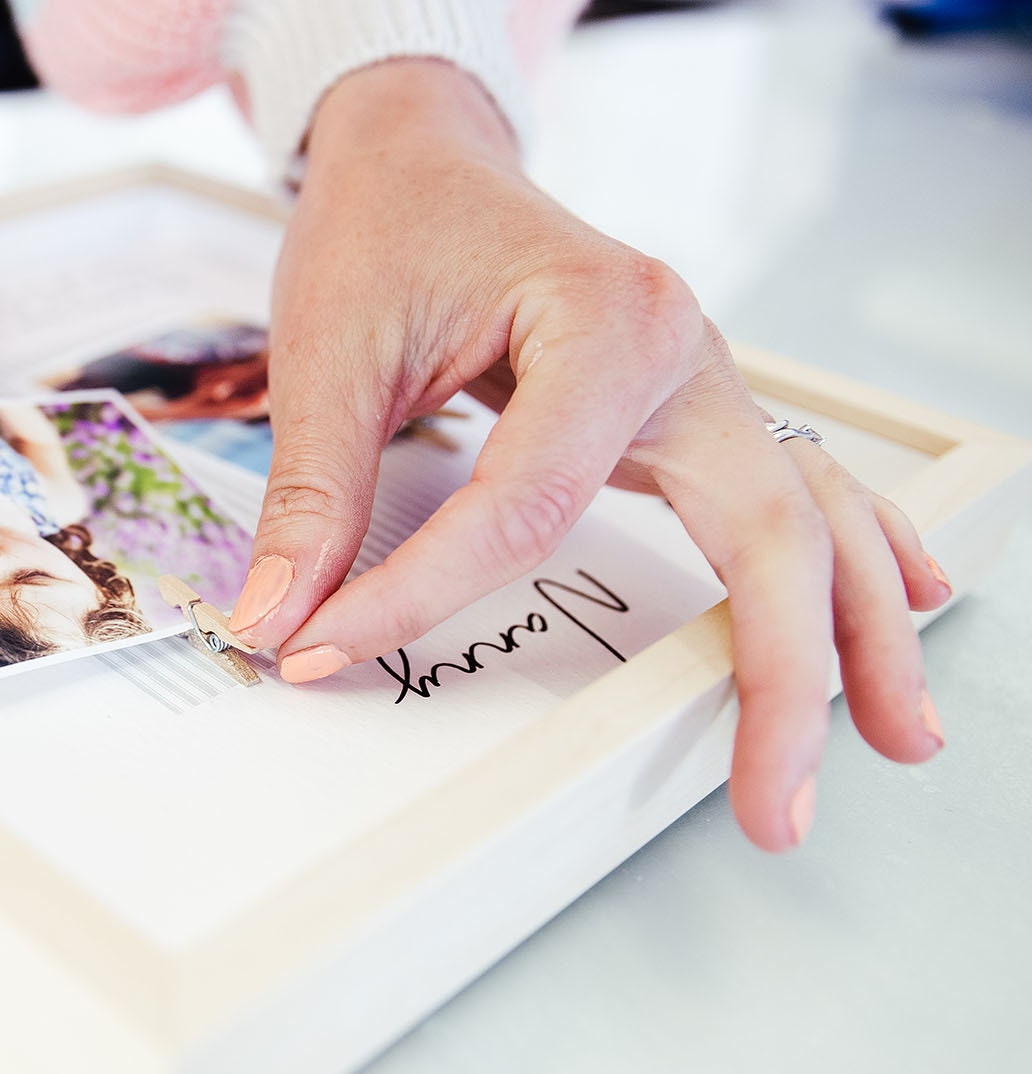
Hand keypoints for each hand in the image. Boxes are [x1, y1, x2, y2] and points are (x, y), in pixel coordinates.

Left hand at [232, 59, 951, 851]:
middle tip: (775, 806)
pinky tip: (906, 610)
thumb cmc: (389, 229)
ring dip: (857, 635)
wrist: (423, 156)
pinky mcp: (693, 412)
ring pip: (813, 519)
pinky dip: (852, 556)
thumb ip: (316, 490)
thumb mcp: (332, 349)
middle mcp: (687, 353)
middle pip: (764, 532)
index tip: (329, 650)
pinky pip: (798, 489)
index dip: (422, 597)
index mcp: (605, 323)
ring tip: (893, 741)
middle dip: (777, 675)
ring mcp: (707, 383)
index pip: (527, 511)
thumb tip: (277, 617)